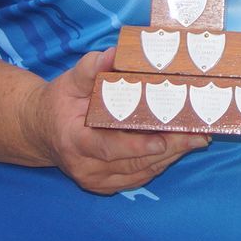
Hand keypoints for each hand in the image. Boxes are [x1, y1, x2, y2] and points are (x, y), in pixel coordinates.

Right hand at [25, 49, 206, 193]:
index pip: (107, 148)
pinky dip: (160, 163)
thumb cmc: (60, 102)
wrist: (42, 131)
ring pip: (140, 173)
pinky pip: (138, 178)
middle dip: (169, 149)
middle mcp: (85, 166)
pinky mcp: (105, 186)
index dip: (136, 147)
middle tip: (198, 134)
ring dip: (170, 157)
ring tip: (197, 138)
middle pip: (132, 163)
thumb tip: (115, 54)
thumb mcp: (71, 81)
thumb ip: (92, 68)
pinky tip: (179, 148)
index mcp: (74, 141)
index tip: (162, 141)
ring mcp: (95, 181)